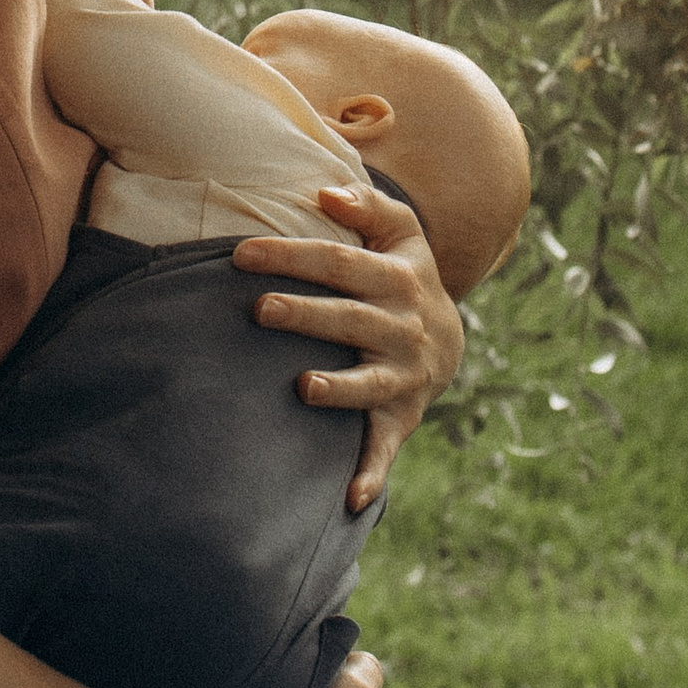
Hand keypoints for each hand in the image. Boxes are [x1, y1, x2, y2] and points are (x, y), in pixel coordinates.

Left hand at [232, 185, 465, 511]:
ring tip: (304, 386)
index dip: (291, 256)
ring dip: (339, 389)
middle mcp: (402, 328)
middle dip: (306, 315)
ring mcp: (403, 376)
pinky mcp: (400, 418)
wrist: (448, 340)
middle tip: (259, 310)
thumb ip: (367, 205)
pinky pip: (385, 447)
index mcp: (398, 278)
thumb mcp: (401, 234)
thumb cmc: (403, 275)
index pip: (338, 263)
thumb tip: (324, 191)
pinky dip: (371, 473)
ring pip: (369, 383)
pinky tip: (350, 497)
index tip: (239, 255)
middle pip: (349, 318)